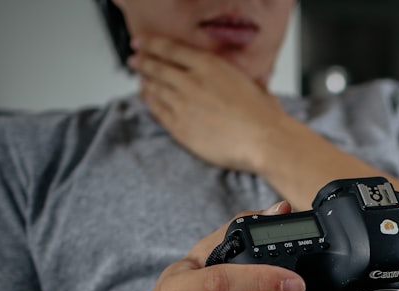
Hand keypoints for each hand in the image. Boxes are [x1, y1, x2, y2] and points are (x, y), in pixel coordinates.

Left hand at [128, 36, 286, 172]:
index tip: (141, 43)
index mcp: (209, 65)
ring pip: (155, 88)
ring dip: (145, 82)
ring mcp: (183, 105)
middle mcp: (192, 82)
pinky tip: (148, 99)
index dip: (151, 44)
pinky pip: (157, 111)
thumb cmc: (263, 116)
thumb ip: (244, 79)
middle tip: (135, 60)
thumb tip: (256, 79)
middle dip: (143, 62)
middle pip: (157, 67)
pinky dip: (150, 102)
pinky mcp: (180, 127)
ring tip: (141, 80)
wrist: (263, 140)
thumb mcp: (254, 83)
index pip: (170, 49)